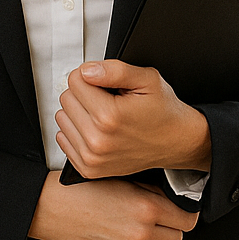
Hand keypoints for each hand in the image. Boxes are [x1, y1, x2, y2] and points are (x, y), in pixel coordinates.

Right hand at [27, 171, 198, 239]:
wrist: (53, 208)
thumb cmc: (83, 191)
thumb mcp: (122, 180)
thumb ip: (151, 192)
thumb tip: (173, 201)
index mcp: (146, 207)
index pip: (188, 220)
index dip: (184, 215)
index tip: (179, 214)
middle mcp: (141, 232)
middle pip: (177, 239)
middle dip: (170, 229)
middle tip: (156, 220)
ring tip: (140, 232)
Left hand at [56, 59, 211, 178]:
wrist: (176, 141)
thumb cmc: (163, 111)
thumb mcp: (147, 80)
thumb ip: (115, 70)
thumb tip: (87, 71)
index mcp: (110, 116)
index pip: (75, 80)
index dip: (92, 76)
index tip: (108, 84)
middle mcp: (98, 140)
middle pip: (67, 98)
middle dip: (85, 93)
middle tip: (109, 100)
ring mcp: (92, 158)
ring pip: (63, 118)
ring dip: (79, 113)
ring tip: (104, 116)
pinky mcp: (89, 169)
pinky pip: (63, 139)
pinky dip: (77, 131)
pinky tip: (97, 130)